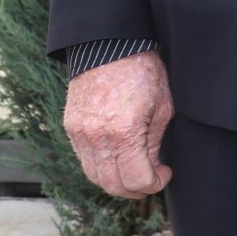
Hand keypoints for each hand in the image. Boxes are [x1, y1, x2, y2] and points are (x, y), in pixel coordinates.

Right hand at [63, 50, 174, 199]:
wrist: (110, 46)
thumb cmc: (143, 71)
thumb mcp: (162, 107)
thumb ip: (154, 143)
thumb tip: (152, 167)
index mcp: (122, 133)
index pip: (135, 179)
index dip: (154, 184)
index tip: (165, 174)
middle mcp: (95, 138)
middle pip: (111, 185)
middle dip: (135, 189)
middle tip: (152, 180)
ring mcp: (79, 133)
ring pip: (94, 176)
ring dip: (116, 181)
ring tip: (136, 172)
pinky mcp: (71, 127)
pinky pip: (84, 159)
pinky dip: (101, 167)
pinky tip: (118, 159)